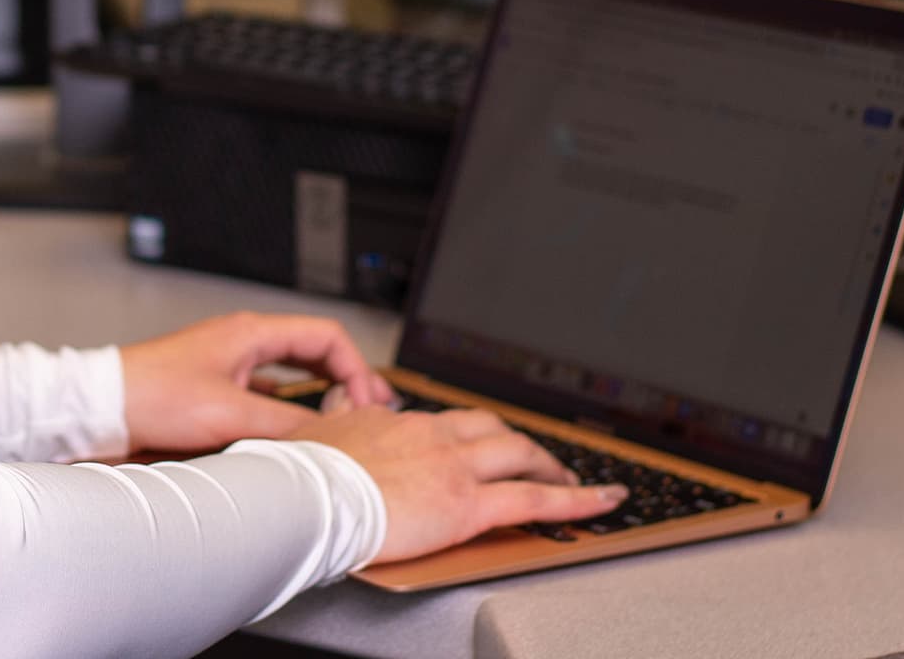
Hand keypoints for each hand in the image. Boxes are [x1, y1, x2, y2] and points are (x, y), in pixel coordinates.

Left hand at [116, 311, 392, 455]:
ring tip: (339, 423)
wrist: (98, 410)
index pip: (326, 338)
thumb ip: (284, 427)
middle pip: (314, 354)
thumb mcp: (227, 414)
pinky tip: (291, 435)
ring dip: (317, 398)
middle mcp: (242, 345)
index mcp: (250, 334)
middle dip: (346, 381)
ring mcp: (227, 368)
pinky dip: (286, 413)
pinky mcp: (212, 393)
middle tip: (370, 411)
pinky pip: (264, 398)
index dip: (356, 369)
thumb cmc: (149, 397)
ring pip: (290, 377)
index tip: (366, 403)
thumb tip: (330, 437)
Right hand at [295, 400, 625, 563]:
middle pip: (491, 429)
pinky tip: (601, 501)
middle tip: (536, 460)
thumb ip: (338, 415)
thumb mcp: (317, 432)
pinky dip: (576, 499)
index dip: (469, 434)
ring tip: (571, 479)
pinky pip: (535, 500)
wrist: (304, 496)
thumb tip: (339, 399)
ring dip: (550, 465)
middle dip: (518, 444)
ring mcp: (455, 466)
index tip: (476, 444)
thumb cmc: (302, 474)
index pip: (446, 422)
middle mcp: (433, 436)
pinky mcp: (469, 503)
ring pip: (519, 454)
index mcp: (398, 421)